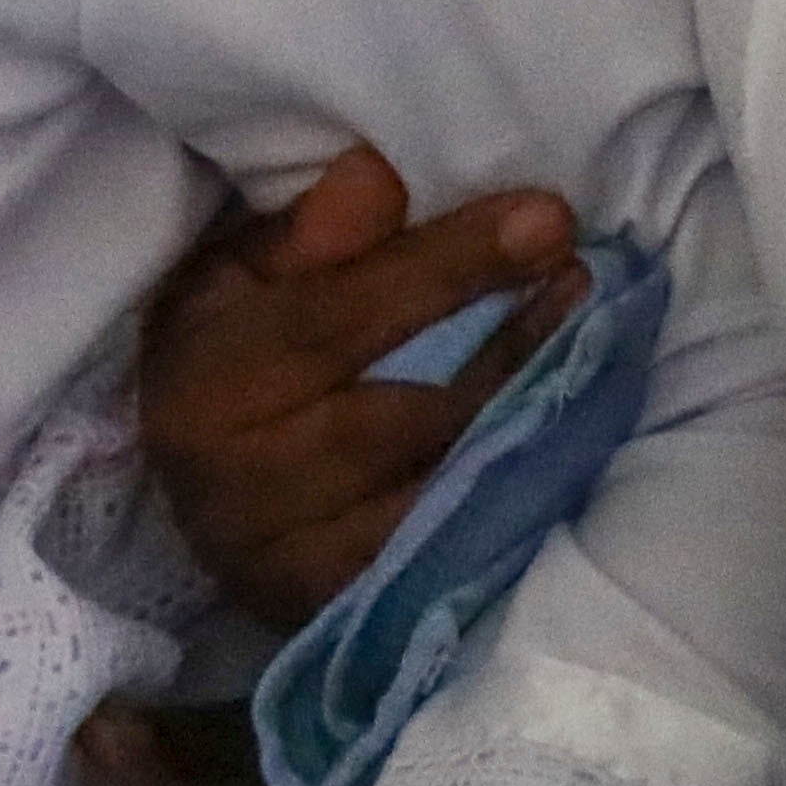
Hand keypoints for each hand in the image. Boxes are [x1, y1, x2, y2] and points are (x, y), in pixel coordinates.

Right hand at [141, 148, 585, 617]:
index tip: (545, 217)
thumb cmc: (228, 363)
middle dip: (504, 342)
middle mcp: (234, 484)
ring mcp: (289, 562)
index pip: (332, 321)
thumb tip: (374, 175)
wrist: (205, 499)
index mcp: (199, 386)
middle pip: (395, 415)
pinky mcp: (340, 610)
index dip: (445, 269)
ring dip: (524, 415)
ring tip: (585, 336)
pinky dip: (508, 493)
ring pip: (433, 491)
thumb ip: (305, 237)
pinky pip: (446, 552)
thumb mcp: (237, 282)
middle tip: (580, 272)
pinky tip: (559, 434)